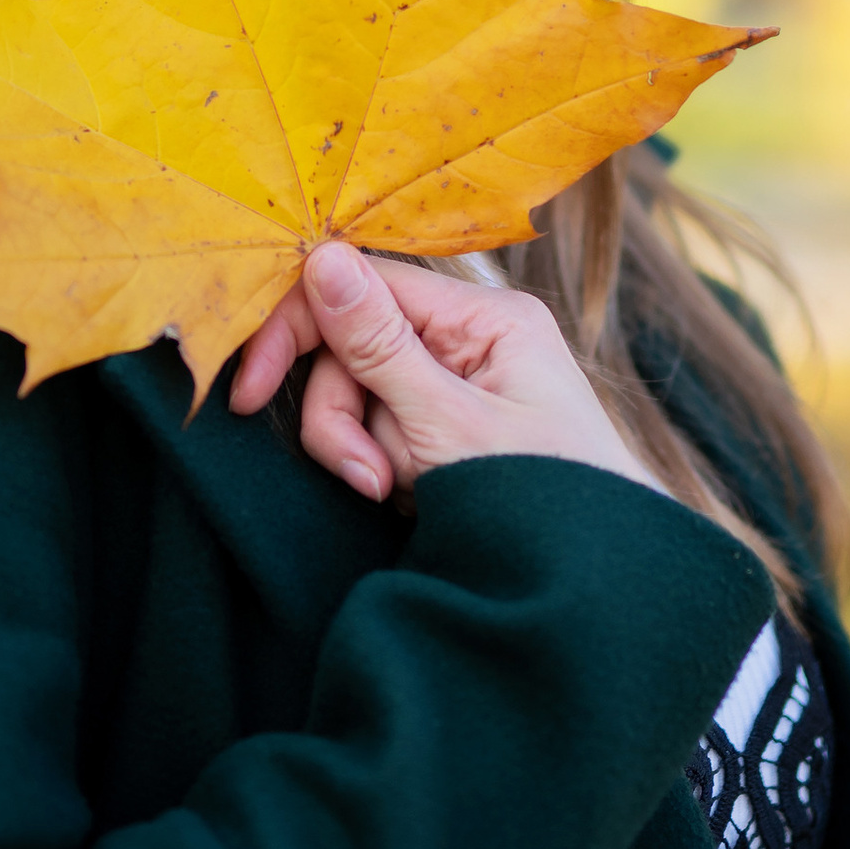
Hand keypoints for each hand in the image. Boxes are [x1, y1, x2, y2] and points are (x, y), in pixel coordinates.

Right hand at [230, 243, 661, 507]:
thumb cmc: (546, 502)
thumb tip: (322, 257)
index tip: (249, 390)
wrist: (600, 591)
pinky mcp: (450, 432)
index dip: (300, 329)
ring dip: (367, 452)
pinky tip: (421, 500)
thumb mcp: (449, 425)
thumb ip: (378, 345)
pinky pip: (385, 434)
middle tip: (365, 479)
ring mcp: (462, 387)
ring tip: (405, 496)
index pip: (367, 286)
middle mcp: (473, 339)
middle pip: (354, 348)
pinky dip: (388, 470)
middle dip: (345, 419)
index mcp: (486, 318)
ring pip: (362, 398)